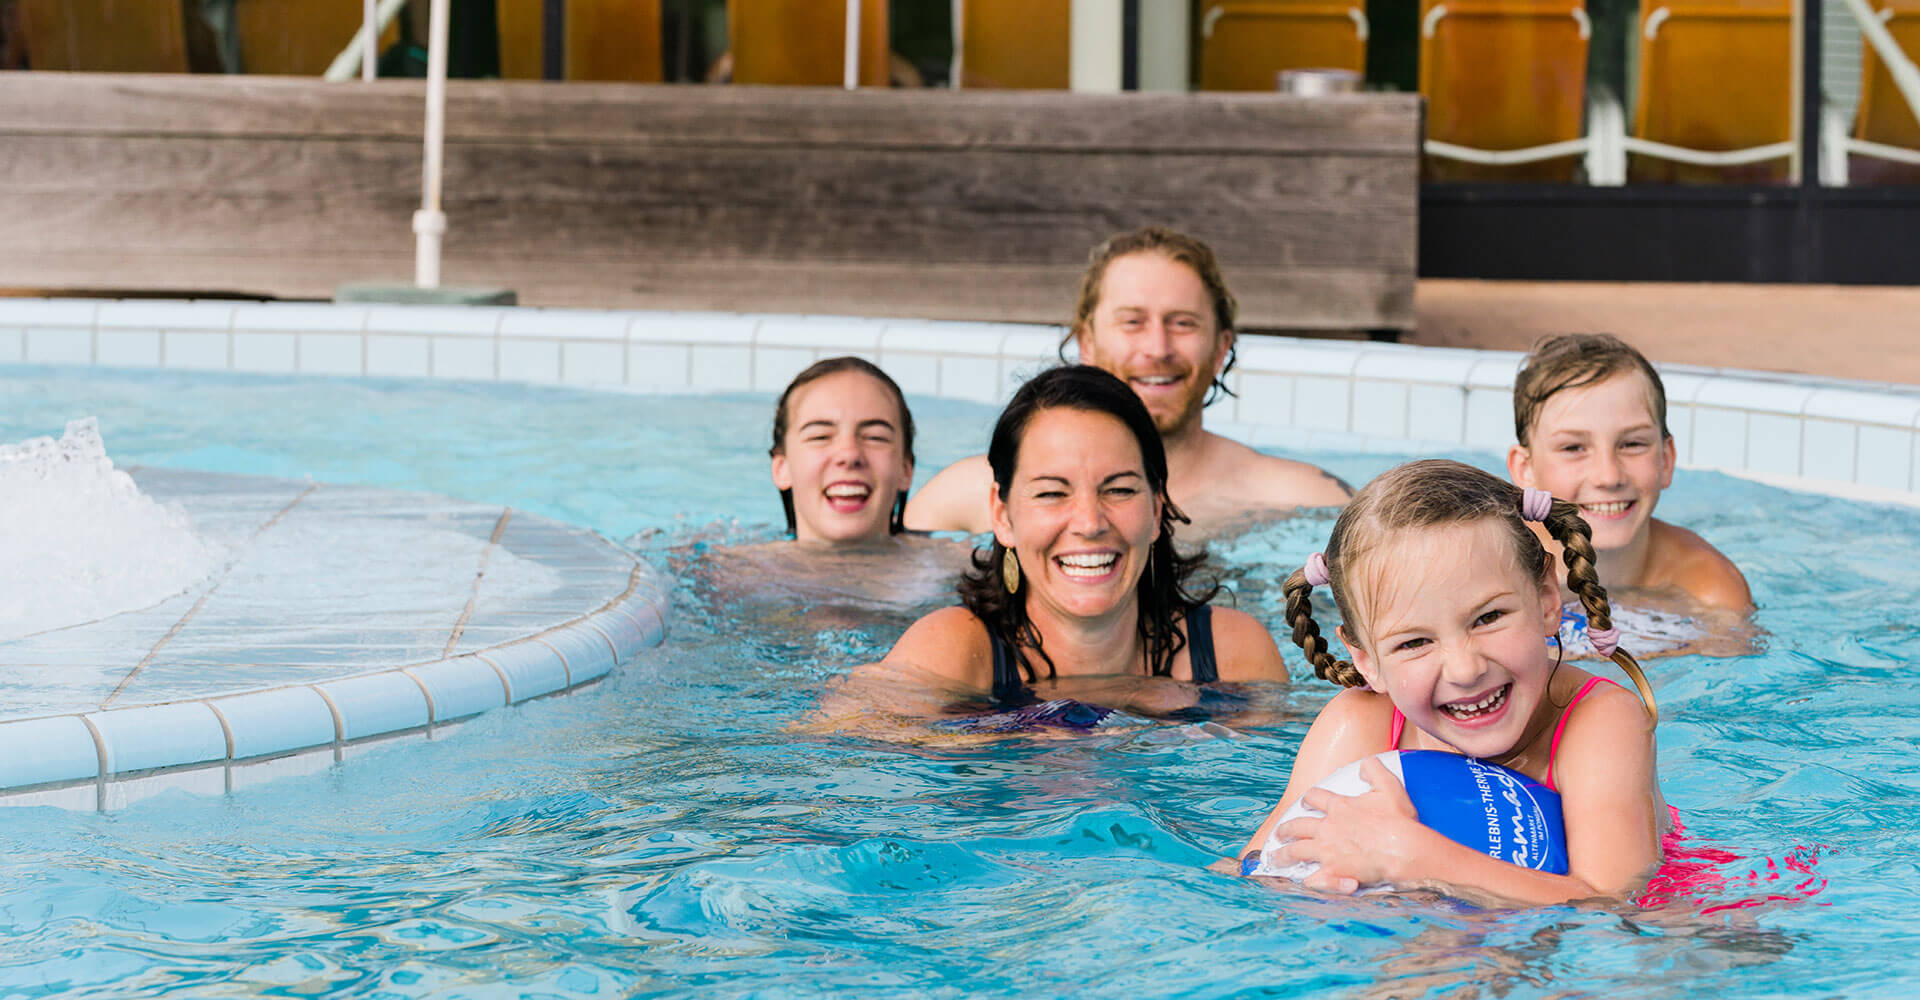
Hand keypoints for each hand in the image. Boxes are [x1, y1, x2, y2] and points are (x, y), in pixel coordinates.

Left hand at [1270, 757, 1424, 891]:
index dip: (1309, 799)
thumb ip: (1375, 770)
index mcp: (1339, 807)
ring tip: (1274, 857)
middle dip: (1286, 829)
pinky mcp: (1332, 871)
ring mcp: (1327, 850)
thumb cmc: (1398, 820)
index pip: (1315, 798)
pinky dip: (1306, 881)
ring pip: (1296, 851)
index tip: (1306, 802)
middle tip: (1279, 833)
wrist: (1403, 848)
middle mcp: (1327, 828)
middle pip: (1298, 826)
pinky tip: (1301, 882)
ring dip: (1283, 854)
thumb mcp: (1389, 786)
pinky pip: (1312, 878)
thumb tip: (1364, 764)